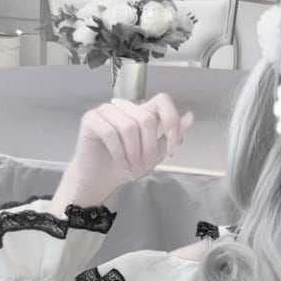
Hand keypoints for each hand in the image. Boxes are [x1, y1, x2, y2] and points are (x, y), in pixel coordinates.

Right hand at [55, 94, 193, 208]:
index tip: (172, 144)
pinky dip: (119, 153)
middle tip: (145, 167)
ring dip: (134, 153)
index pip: (162, 101)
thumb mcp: (155, 154)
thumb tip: (189, 117)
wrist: (100, 180)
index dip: (171, 120)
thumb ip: (171, 136)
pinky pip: (110, 133)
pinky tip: (121, 164)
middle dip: (150, 148)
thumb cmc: (126, 166)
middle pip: (146, 118)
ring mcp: (106, 111)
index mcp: (142, 112)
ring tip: (132, 168)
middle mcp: (124, 107)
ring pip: (129, 126)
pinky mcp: (91, 119)